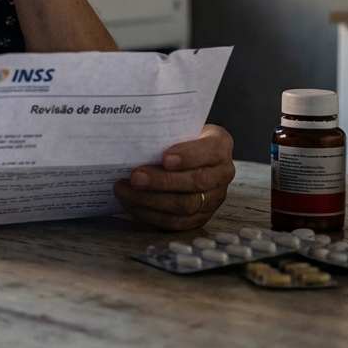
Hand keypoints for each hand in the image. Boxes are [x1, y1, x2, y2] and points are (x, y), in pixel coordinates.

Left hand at [112, 124, 235, 230]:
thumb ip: (165, 130)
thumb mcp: (179, 126)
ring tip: (124, 189)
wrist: (187, 155)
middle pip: (196, 182)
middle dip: (162, 181)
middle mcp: (222, 173)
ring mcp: (213, 198)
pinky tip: (130, 202)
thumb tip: (132, 136)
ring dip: (150, 199)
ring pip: (185, 205)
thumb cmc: (179, 137)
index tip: (164, 158)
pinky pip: (175, 222)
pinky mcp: (199, 217)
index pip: (211, 151)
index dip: (189, 156)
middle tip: (135, 177)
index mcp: (220, 145)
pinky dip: (149, 213)